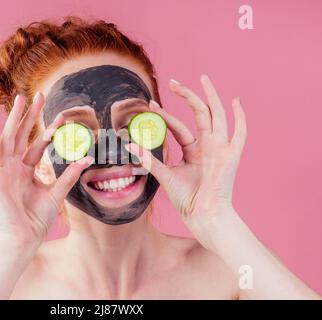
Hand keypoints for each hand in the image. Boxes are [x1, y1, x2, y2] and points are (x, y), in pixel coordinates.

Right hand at [0, 92, 92, 244]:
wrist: (25, 238)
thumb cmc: (37, 219)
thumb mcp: (56, 193)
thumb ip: (68, 175)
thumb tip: (86, 158)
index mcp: (26, 170)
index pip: (36, 144)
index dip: (47, 129)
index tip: (61, 116)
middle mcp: (13, 167)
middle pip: (21, 135)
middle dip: (29, 115)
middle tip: (39, 95)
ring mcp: (2, 171)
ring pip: (8, 139)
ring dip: (13, 119)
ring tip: (21, 99)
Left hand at [126, 75, 246, 235]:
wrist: (202, 215)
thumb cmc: (186, 199)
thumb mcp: (165, 176)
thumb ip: (150, 160)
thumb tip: (129, 145)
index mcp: (193, 150)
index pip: (178, 126)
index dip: (164, 115)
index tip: (149, 103)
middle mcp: (208, 145)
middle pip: (200, 113)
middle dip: (187, 96)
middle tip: (173, 81)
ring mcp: (221, 148)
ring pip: (217, 115)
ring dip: (210, 97)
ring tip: (203, 78)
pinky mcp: (231, 154)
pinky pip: (240, 132)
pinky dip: (240, 117)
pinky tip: (236, 101)